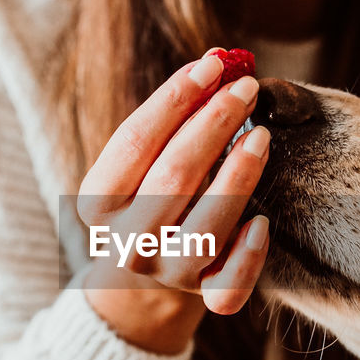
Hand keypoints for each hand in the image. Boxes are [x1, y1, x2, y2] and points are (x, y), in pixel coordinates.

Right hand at [79, 51, 270, 318]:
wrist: (147, 280)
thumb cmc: (150, 198)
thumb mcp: (143, 162)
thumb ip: (173, 117)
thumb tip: (219, 61)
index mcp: (97, 202)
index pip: (135, 142)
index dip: (174, 100)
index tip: (211, 66)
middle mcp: (127, 242)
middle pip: (173, 178)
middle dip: (213, 125)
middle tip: (246, 88)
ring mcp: (166, 273)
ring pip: (205, 229)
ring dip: (238, 177)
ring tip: (261, 137)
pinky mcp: (204, 297)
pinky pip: (229, 288)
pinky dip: (248, 255)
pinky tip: (262, 222)